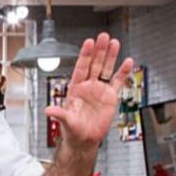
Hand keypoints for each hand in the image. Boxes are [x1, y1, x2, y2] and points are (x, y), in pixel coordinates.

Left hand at [44, 33, 132, 149]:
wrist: (84, 139)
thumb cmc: (72, 130)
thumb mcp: (65, 121)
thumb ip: (59, 114)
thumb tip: (48, 111)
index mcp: (75, 88)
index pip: (81, 68)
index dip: (85, 55)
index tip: (89, 42)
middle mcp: (88, 86)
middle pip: (94, 65)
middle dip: (99, 51)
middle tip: (103, 37)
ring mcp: (99, 90)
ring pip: (106, 69)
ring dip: (110, 56)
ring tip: (114, 42)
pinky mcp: (110, 97)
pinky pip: (117, 82)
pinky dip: (123, 72)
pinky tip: (128, 62)